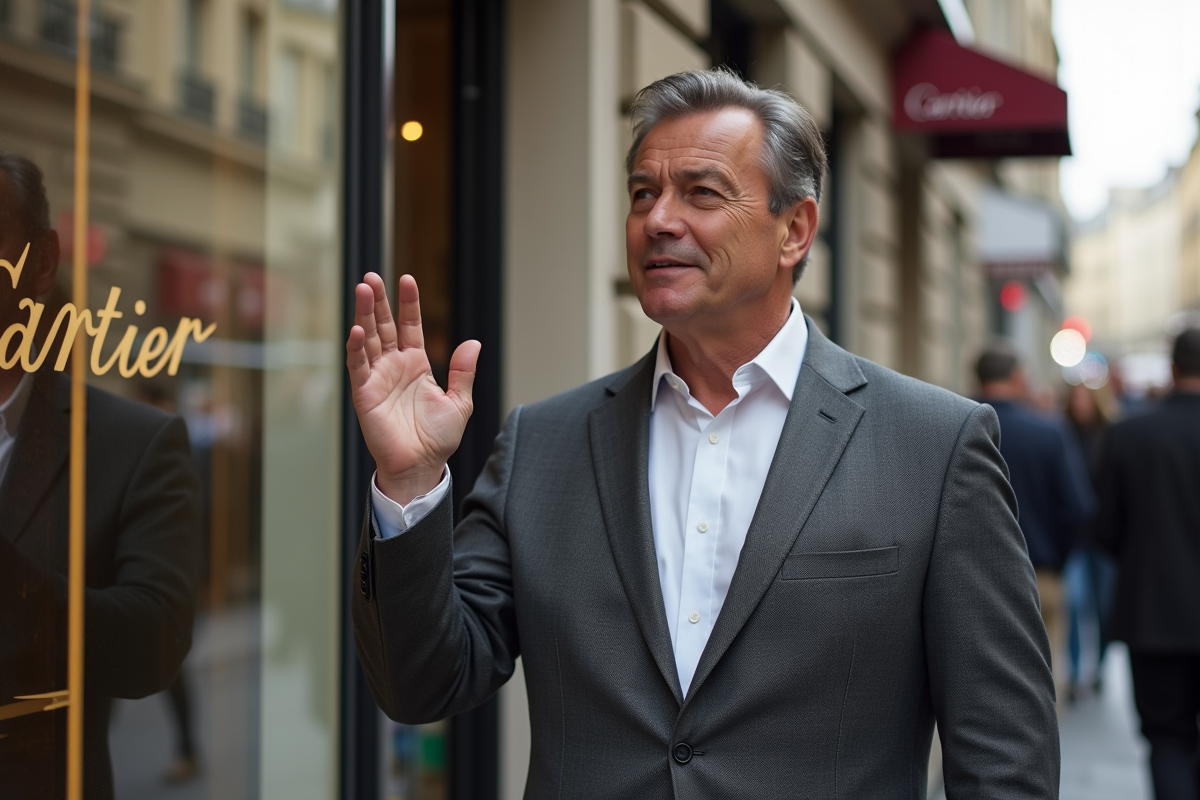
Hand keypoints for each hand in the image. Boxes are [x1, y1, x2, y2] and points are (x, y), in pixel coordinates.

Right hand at [346, 273, 480, 504]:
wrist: (421, 465)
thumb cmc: (438, 438)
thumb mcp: (460, 402)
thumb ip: (463, 371)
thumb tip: (474, 343)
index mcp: (417, 364)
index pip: (410, 326)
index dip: (408, 303)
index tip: (408, 279)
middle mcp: (395, 366)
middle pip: (384, 326)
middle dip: (379, 301)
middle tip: (372, 276)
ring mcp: (378, 377)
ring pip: (369, 339)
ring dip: (364, 315)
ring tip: (363, 289)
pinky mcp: (364, 393)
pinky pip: (358, 366)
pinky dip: (357, 348)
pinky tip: (357, 329)